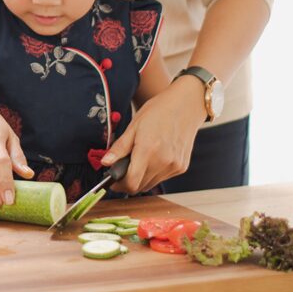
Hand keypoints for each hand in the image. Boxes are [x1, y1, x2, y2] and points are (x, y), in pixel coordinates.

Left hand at [102, 76, 205, 192]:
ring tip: (138, 160)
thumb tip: (106, 162)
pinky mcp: (182, 167)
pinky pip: (163, 177)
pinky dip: (154, 173)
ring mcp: (174, 166)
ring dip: (141, 178)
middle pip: (140, 186)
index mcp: (148, 150)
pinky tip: (153, 158)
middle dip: (128, 182)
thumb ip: (120, 147)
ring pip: (152, 184)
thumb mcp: (134, 126)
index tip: (113, 181)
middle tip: (122, 169)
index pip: (131, 183)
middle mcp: (163, 162)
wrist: (186, 105)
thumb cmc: (159, 111)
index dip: (119, 185)